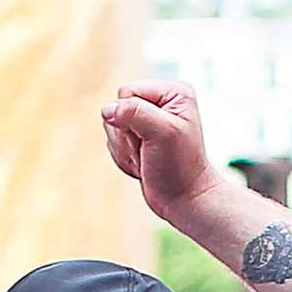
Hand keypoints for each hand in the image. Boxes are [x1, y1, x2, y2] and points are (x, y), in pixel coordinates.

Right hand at [101, 82, 226, 229]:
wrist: (184, 199)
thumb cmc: (180, 167)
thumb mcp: (162, 133)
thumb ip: (134, 112)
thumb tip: (107, 109)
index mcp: (173, 92)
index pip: (128, 92)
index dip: (131, 117)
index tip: (152, 139)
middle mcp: (160, 102)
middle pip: (116, 108)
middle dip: (127, 135)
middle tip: (148, 151)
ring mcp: (147, 119)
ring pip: (112, 125)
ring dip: (125, 149)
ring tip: (146, 159)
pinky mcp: (137, 137)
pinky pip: (112, 140)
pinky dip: (123, 157)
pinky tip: (142, 165)